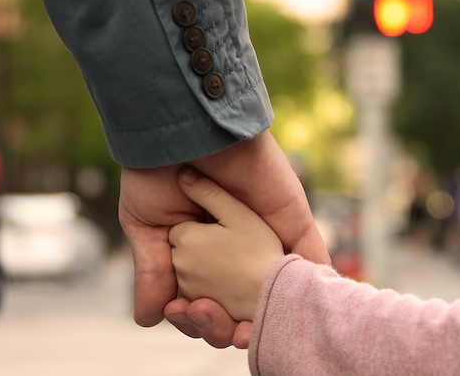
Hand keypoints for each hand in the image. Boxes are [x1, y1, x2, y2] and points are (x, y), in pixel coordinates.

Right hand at [119, 130, 328, 347]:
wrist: (178, 129)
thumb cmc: (154, 170)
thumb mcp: (146, 226)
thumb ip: (153, 273)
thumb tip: (147, 320)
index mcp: (206, 253)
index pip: (209, 301)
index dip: (201, 320)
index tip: (187, 317)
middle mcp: (239, 248)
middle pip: (244, 304)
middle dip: (230, 325)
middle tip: (212, 321)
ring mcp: (268, 234)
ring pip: (277, 289)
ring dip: (268, 316)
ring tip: (244, 330)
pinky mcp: (291, 218)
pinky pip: (312, 256)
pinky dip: (309, 285)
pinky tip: (299, 308)